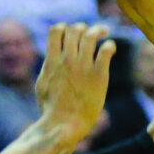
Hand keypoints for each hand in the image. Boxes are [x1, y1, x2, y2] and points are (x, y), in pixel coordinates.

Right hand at [30, 22, 116, 143]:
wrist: (63, 125)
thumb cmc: (51, 110)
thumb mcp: (42, 85)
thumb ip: (47, 69)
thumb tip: (50, 60)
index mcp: (52, 61)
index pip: (56, 30)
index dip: (64, 27)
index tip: (70, 33)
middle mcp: (67, 61)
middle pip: (74, 30)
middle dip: (83, 27)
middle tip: (91, 33)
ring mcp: (83, 67)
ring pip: (90, 35)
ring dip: (98, 30)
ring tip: (104, 32)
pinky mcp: (99, 76)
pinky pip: (106, 50)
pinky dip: (110, 45)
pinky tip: (111, 49)